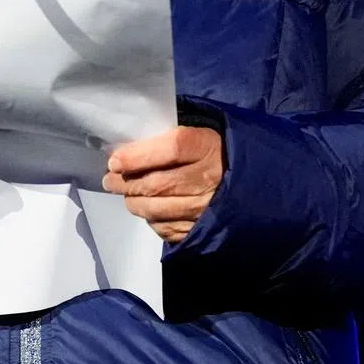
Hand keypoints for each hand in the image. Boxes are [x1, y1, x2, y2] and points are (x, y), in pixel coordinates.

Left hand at [101, 126, 223, 242]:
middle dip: (126, 183)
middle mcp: (209, 179)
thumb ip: (167, 138)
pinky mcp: (203, 230)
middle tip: (110, 180)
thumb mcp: (199, 133)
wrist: (253, 181)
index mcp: (208, 147)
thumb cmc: (215, 151)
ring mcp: (207, 209)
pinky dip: (151, 219)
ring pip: (157, 209)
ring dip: (134, 202)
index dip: (138, 156)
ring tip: (125, 194)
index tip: (114, 161)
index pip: (170, 149)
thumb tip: (128, 149)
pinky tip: (148, 209)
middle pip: (157, 184)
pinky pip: (166, 228)